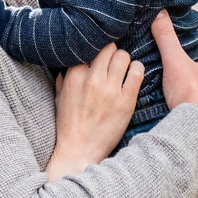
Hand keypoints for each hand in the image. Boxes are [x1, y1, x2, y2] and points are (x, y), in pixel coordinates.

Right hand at [45, 44, 142, 179]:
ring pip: (124, 56)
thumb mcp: (59, 99)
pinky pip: (137, 72)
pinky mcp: (126, 101)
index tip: (98, 54)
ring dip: (124, 60)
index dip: (95, 49)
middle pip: (108, 48)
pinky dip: (137, 69)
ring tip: (123, 68)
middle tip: (112, 61)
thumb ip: (63, 79)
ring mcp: (110, 90)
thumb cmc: (68, 126)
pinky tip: (133, 75)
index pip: (89, 47)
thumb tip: (67, 65)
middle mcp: (92, 79)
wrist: (80, 150)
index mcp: (74, 76)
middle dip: (111, 52)